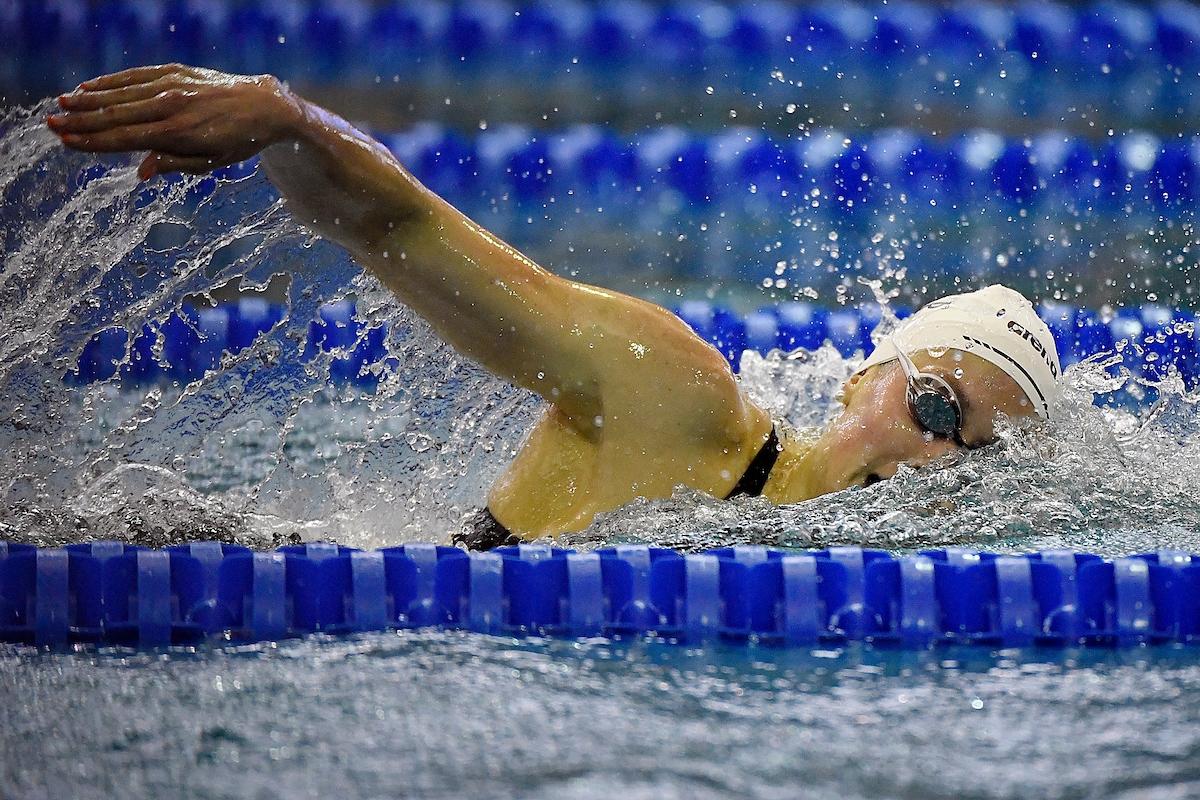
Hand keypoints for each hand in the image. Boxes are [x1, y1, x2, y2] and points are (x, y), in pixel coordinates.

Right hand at [47, 64, 303, 179]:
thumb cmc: (239, 140)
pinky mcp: (175, 71)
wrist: (265, 105)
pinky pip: (137, 75)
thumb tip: (142, 172)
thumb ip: (174, 164)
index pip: (125, 138)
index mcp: (178, 133)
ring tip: (63, 105)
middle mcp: (172, 106)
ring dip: (89, 99)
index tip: (67, 143)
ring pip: (122, 93)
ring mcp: (172, 85)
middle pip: (116, 115)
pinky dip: (112, 81)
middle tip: (52, 125)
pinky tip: (91, 86)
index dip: (93, 141)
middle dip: (81, 121)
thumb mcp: (212, 162)